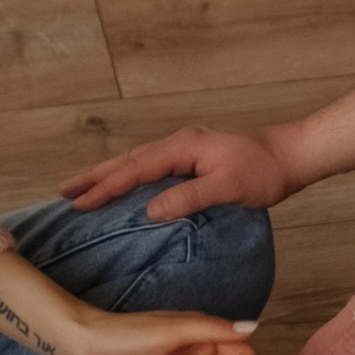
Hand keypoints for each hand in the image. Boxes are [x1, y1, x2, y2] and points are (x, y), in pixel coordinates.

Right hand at [61, 124, 299, 223]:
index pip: (134, 170)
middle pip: (127, 160)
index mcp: (182, 146)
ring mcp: (185, 150)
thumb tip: (149, 211)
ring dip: (109, 174)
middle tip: (62, 192)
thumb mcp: (228, 187)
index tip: (78, 204)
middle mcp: (178, 143)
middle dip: (95, 176)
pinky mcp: (193, 159)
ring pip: (137, 162)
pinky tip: (125, 188)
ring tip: (82, 188)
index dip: (104, 187)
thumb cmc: (264, 171)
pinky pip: (151, 167)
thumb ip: (189, 197)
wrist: (292, 155)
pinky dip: (130, 176)